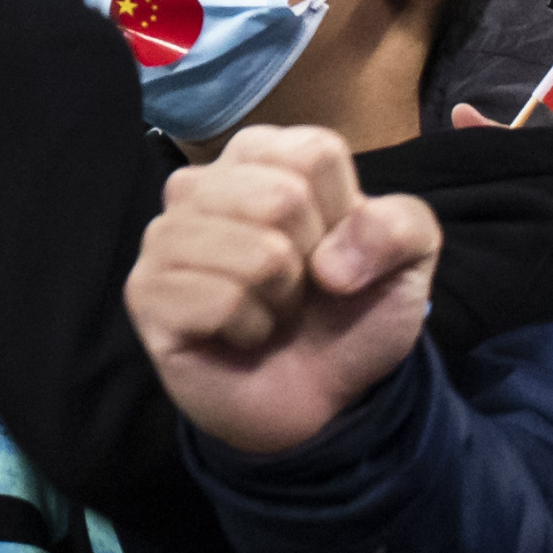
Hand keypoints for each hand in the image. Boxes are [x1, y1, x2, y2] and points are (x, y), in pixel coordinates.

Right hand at [129, 126, 444, 456]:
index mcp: (259, 155)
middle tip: (297, 287)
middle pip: (280, 198)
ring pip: (253, 252)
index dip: (343, 215)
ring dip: (280, 299)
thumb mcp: (408, 260)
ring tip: (270, 309)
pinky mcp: (145, 292)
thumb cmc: (349, 315)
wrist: (319, 399)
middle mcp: (200, 184)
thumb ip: (401, 226)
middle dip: (309, 260)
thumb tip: (329, 264)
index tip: (332, 249)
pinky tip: (241, 335)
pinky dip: (250, 329)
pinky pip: (218, 300)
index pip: (314, 153)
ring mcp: (164, 236)